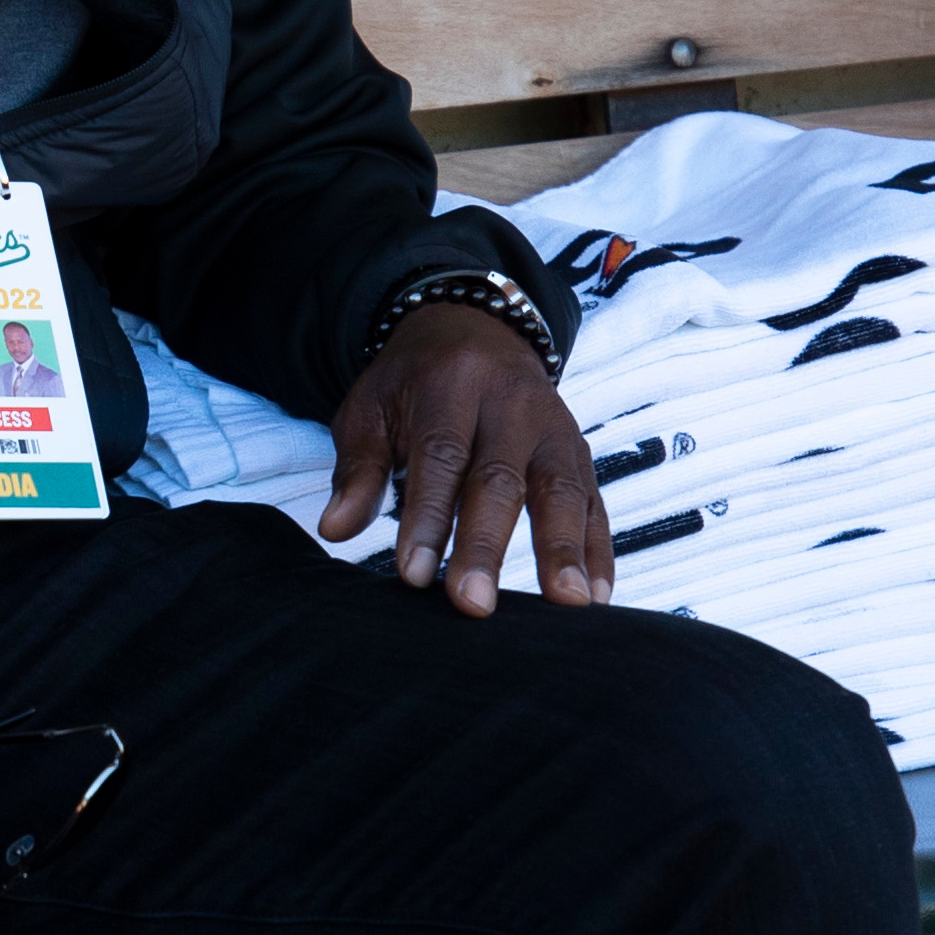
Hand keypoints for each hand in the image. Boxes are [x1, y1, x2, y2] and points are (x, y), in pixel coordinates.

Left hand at [319, 302, 611, 618]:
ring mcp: (555, 428)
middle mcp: (512, 403)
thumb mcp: (371, 408)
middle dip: (486, 545)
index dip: (427, 518)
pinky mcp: (579, 454)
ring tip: (566, 605)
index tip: (413, 575)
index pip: (441, 457)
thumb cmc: (415, 383)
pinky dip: (598, 551)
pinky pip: (594, 502)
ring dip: (563, 551)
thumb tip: (335, 529)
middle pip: (502, 479)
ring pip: (562, 490)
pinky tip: (596, 597)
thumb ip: (357, 469)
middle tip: (473, 604)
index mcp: (451, 385)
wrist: (476, 329)